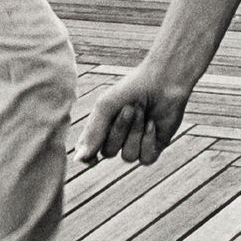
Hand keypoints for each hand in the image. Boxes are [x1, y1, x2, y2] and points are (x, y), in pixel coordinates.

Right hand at [74, 64, 191, 165]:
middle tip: (129, 108)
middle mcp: (117, 140)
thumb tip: (79, 159)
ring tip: (141, 111)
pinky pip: (145, 158)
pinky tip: (152, 123)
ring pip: (128, 156)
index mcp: (102, 129)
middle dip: (119, 130)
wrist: (161, 81)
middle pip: (109, 152)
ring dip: (135, 132)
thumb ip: (92, 133)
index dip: (89, 158)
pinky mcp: (154, 147)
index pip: (89, 153)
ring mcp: (136, 145)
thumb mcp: (106, 106)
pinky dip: (148, 139)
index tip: (91, 158)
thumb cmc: (131, 89)